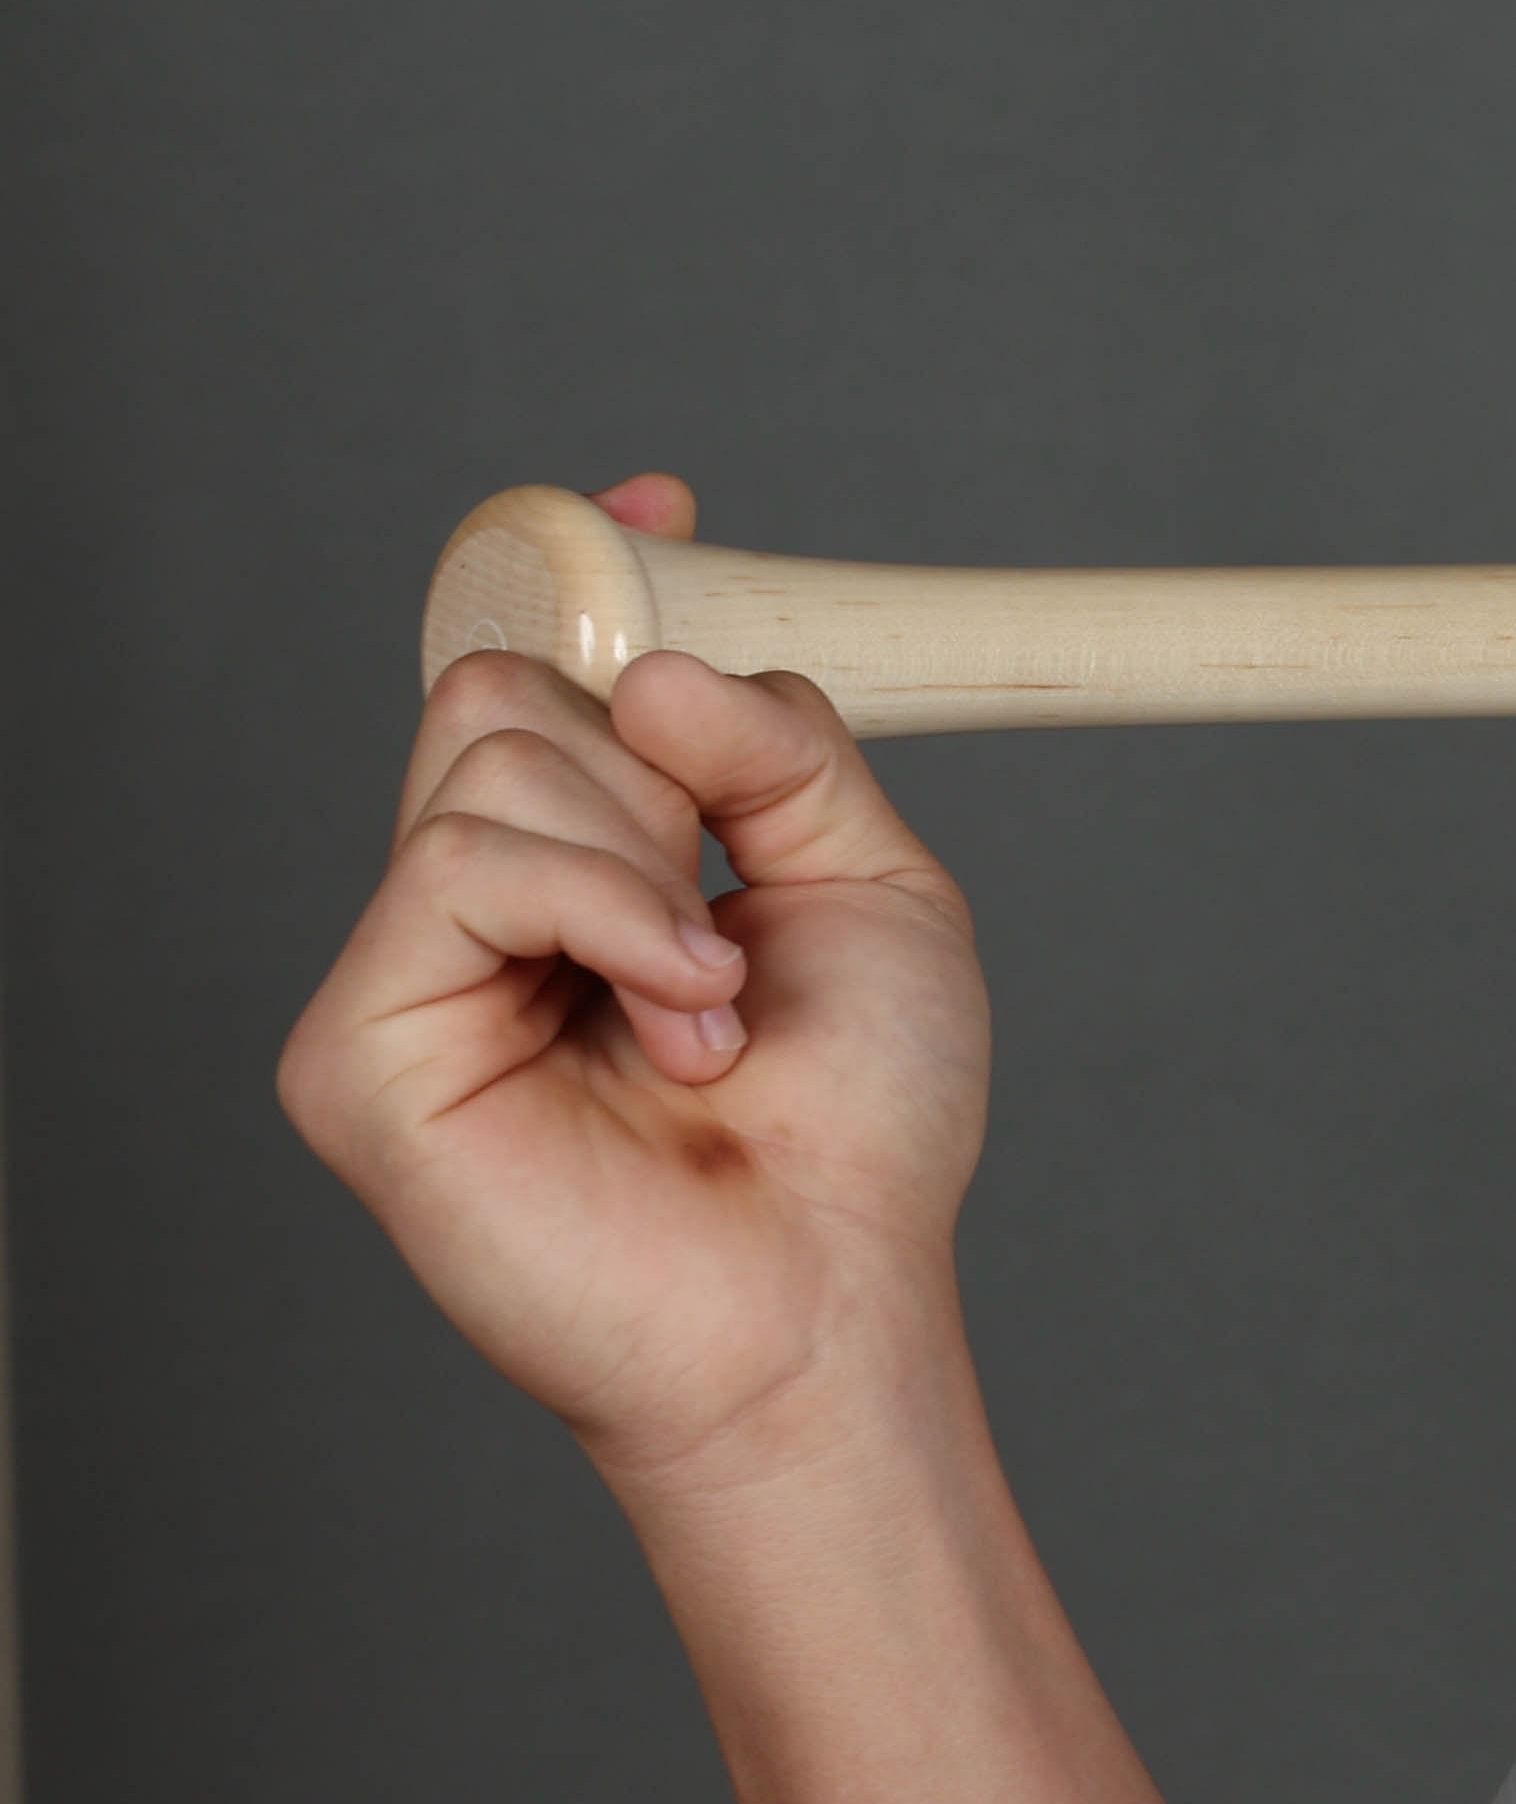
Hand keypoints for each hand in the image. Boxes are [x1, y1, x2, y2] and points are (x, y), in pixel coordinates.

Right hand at [280, 476, 991, 1495]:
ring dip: (650, 869)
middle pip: (500, 689)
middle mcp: (475, 907)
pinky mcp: (357, 1046)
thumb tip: (644, 664)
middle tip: (726, 914)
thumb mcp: (870, 887)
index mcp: (583, 864)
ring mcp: (405, 972)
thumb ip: (779, 749)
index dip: (585, 574)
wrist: (834, 1298)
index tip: (662, 505)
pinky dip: (607, 916)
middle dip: (653, 777)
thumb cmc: (856, 1127)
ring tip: (713, 1006)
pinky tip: (677, 1022)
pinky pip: (459, 864)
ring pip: (485, 760)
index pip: (534, 673)